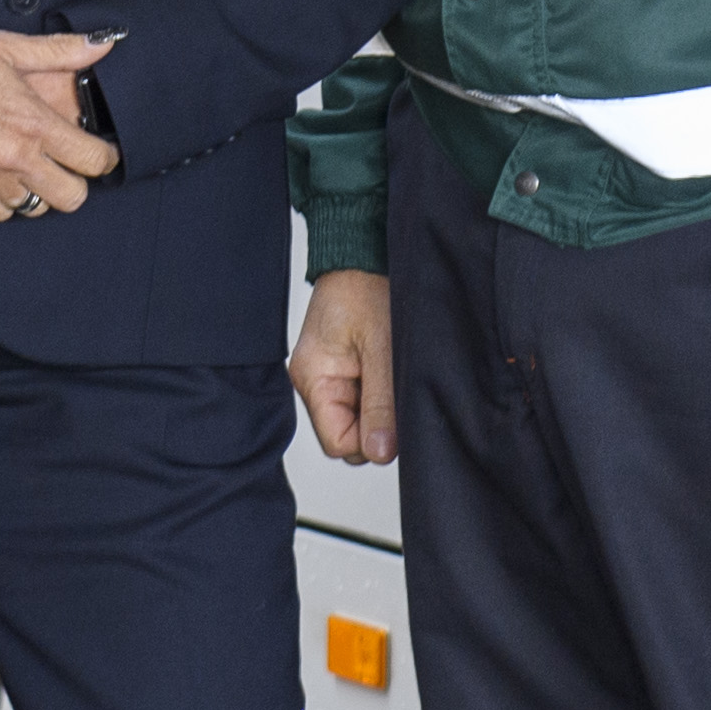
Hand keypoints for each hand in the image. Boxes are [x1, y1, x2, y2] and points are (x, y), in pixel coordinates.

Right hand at [0, 22, 119, 222]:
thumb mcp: (3, 47)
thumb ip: (58, 51)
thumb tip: (103, 43)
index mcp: (33, 123)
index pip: (94, 161)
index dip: (103, 156)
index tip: (97, 149)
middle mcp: (14, 159)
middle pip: (72, 198)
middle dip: (74, 181)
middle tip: (63, 162)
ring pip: (33, 209)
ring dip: (34, 190)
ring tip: (24, 165)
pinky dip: (0, 198)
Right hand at [292, 271, 396, 465]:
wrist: (365, 256)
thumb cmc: (367, 289)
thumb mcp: (382, 349)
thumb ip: (381, 404)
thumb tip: (380, 453)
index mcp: (313, 379)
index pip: (339, 443)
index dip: (371, 439)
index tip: (396, 418)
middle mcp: (316, 383)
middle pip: (349, 436)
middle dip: (378, 423)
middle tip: (397, 388)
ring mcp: (331, 378)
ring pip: (361, 420)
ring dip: (382, 406)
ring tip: (392, 372)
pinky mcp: (346, 371)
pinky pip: (365, 401)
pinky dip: (382, 392)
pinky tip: (389, 368)